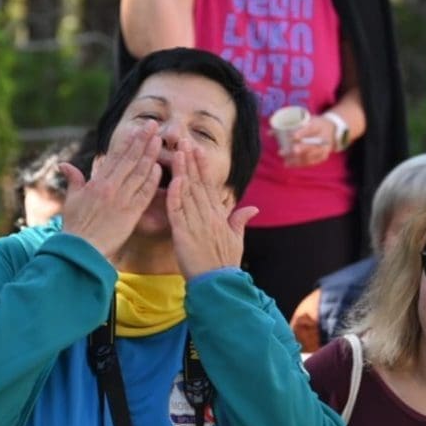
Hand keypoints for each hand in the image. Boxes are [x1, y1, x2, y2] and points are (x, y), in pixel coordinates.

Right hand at [59, 122, 161, 258]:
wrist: (80, 250)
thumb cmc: (75, 227)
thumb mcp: (71, 200)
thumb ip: (73, 180)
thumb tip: (65, 165)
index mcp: (96, 182)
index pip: (115, 157)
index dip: (128, 142)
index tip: (138, 129)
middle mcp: (110, 187)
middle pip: (130, 159)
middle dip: (142, 141)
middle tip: (154, 126)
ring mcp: (121, 199)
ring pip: (139, 172)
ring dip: (150, 155)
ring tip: (159, 140)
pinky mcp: (130, 213)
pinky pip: (143, 193)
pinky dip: (152, 180)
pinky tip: (160, 168)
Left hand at [167, 138, 258, 278]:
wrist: (219, 285)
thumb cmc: (226, 265)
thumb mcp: (237, 240)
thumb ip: (240, 220)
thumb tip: (252, 207)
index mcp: (219, 216)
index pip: (209, 186)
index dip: (202, 167)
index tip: (197, 149)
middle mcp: (208, 216)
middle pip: (198, 183)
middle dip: (191, 161)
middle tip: (184, 140)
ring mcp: (196, 224)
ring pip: (188, 192)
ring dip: (182, 170)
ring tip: (177, 151)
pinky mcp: (183, 234)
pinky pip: (178, 211)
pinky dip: (175, 195)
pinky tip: (173, 179)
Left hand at [282, 115, 335, 167]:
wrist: (332, 129)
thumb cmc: (314, 123)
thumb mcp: (306, 119)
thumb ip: (288, 125)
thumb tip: (269, 132)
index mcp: (319, 126)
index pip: (312, 129)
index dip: (303, 133)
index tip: (293, 136)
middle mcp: (323, 138)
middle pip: (313, 145)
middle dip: (302, 149)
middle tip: (292, 150)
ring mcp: (324, 149)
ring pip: (311, 155)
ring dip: (298, 159)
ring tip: (285, 160)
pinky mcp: (322, 157)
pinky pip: (311, 162)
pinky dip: (299, 164)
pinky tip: (289, 164)